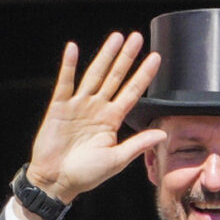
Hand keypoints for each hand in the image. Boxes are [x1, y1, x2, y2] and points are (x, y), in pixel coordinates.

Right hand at [24, 32, 167, 207]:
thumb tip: (163, 133)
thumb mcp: (116, 159)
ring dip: (105, 56)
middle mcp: (97, 109)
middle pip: (115, 77)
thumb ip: (138, 144)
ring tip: (116, 37)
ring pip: (94, 75)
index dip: (143, 75)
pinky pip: (65, 83)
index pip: (132, 92)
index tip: (156, 58)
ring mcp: (79, 106)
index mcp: (111, 121)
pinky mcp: (60, 107)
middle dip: (126, 57)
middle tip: (138, 37)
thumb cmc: (85, 175)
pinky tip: (73, 48)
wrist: (56, 181)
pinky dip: (69, 66)